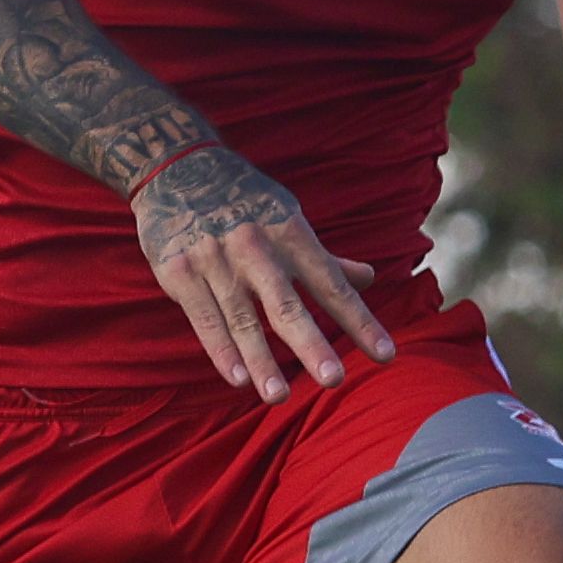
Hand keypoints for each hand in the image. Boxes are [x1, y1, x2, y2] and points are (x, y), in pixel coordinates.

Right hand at [132, 143, 390, 397]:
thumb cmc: (244, 200)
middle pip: (287, 304)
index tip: (385, 354)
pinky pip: (204, 318)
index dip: (359, 320)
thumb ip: (325, 257)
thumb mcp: (287, 217)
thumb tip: (369, 278)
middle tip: (334, 379)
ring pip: (243, 319)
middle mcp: (256, 248)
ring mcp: (215, 260)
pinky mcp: (179, 272)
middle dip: (311, 343)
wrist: (176, 166)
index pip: (331, 285)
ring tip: (278, 397)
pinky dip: (221, 350)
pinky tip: (238, 380)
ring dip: (261, 360)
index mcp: (290, 233)